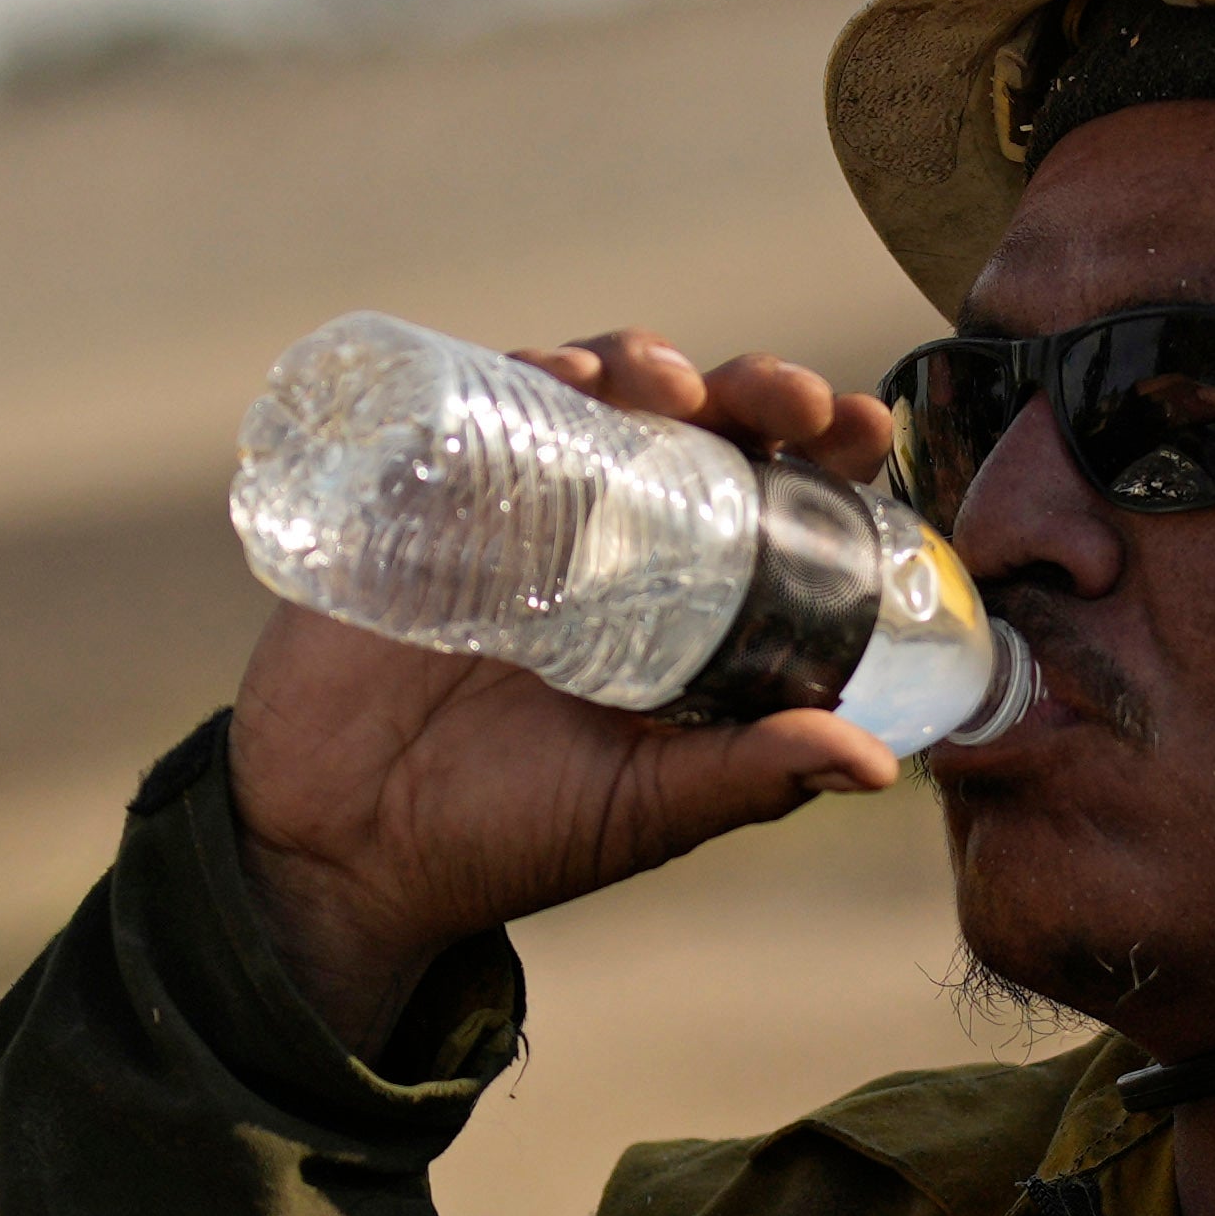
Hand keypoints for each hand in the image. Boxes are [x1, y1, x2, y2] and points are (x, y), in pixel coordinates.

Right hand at [231, 334, 908, 1045]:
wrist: (339, 853)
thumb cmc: (501, 839)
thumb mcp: (645, 810)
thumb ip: (749, 777)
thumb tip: (876, 764)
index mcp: (676, 607)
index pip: (767, 502)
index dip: (819, 447)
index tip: (858, 427)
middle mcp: (605, 545)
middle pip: (693, 426)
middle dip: (745, 386)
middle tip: (771, 398)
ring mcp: (513, 514)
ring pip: (593, 395)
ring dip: (639, 362)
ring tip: (655, 384)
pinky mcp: (422, 499)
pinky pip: (476, 408)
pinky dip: (519, 371)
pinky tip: (553, 375)